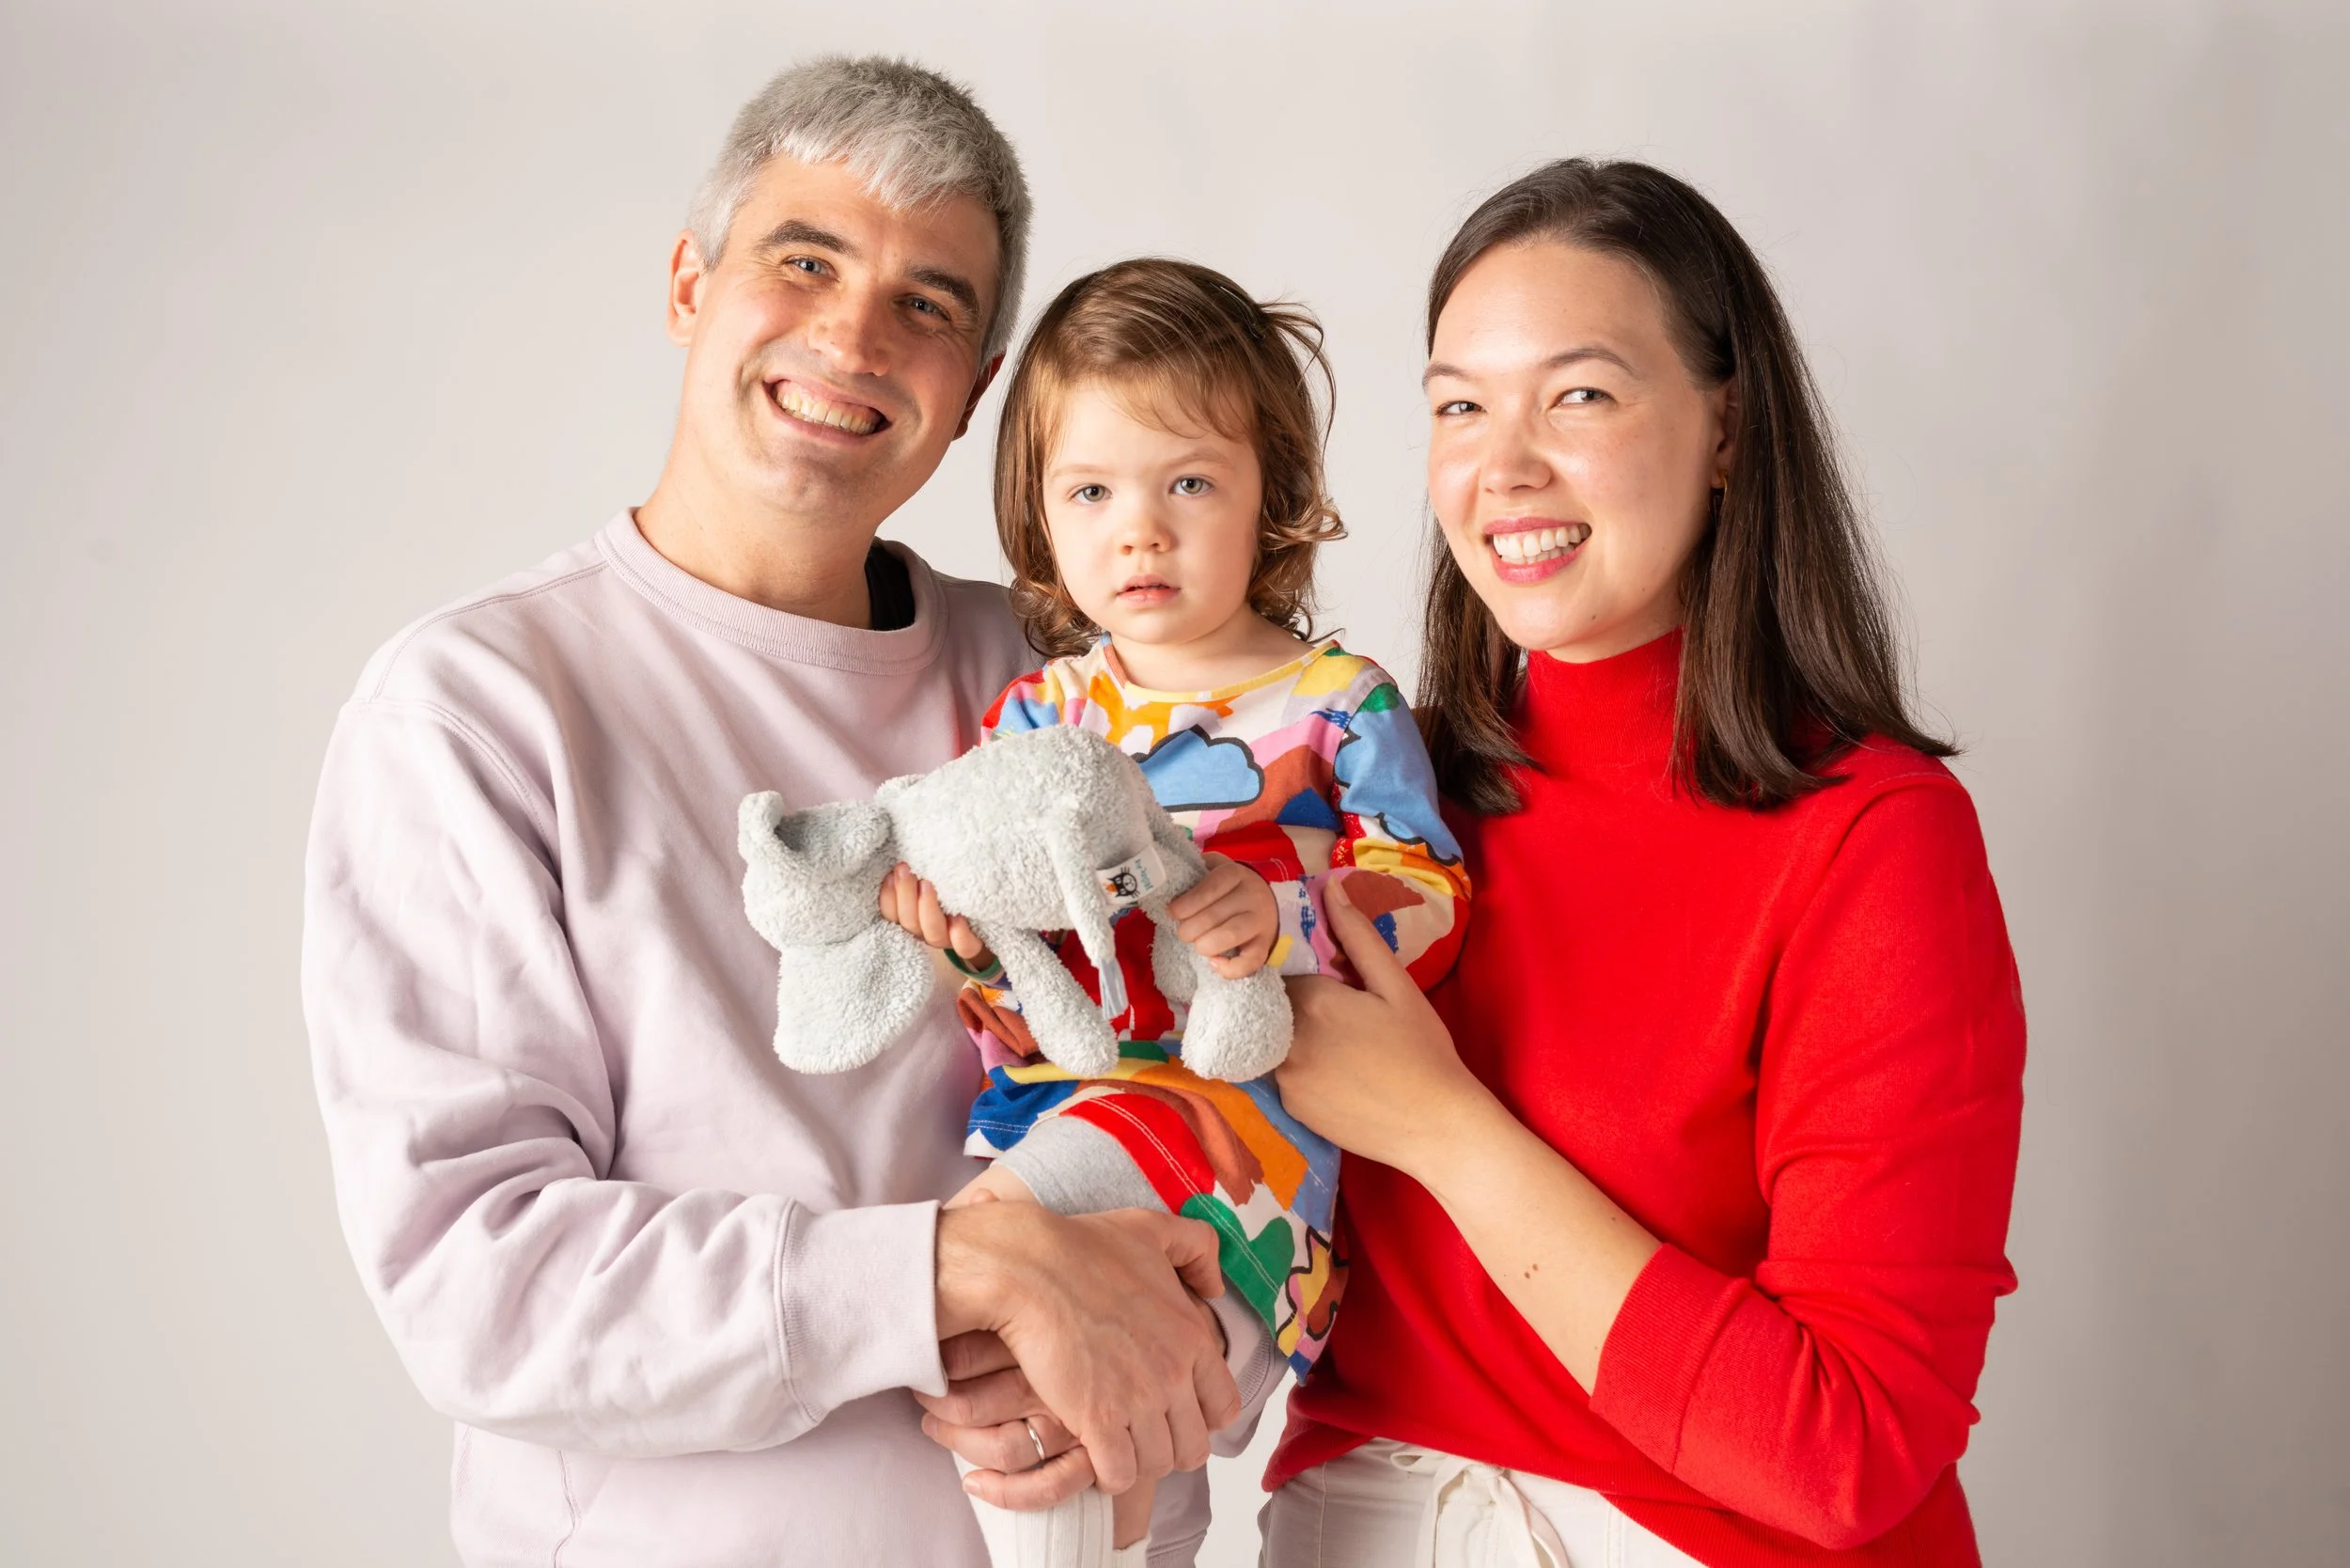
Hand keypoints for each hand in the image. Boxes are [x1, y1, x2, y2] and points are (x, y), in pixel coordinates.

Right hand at [880, 863, 993, 967]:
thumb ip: (917, 872)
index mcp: (914, 916)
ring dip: (927, 909)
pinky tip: (958, 918)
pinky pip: (964, 947)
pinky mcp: (973, 945)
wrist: (989, 917)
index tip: (890, 874)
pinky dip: (959, 935)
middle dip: (905, 894)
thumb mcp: (936, 877)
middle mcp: (928, 931)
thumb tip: (902, 855)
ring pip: (933, 934)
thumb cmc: (954, 889)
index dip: (888, 896)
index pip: (892, 913)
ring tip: (927, 884)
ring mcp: (950, 940)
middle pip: (910, 922)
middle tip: (905, 869)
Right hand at [935, 1202, 1239, 1495]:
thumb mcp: (1152, 1230)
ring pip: (1157, 1465)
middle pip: (1194, 1446)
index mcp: (1192, 1336)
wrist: (1028, 1269)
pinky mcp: (1098, 1421)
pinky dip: (1107, 1472)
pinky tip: (1089, 1450)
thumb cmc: (1082, 1247)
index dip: (1201, 1415)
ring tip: (1113, 1443)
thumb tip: (1215, 1285)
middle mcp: (1175, 1374)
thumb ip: (1197, 1249)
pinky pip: (1120, 1475)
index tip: (1174, 1411)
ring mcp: (1139, 1401)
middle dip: (1169, 1445)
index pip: (1225, 1406)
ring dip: (1136, 1460)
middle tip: (1140, 1433)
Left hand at [1167, 854, 1277, 978]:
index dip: (1186, 904)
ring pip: (1231, 935)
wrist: (1264, 900)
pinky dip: (1230, 968)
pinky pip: (1251, 961)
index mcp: (1236, 874)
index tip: (1171, 913)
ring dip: (1205, 944)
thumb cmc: (1228, 888)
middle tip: (1183, 932)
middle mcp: (1252, 896)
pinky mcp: (1265, 945)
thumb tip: (1169, 884)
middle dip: (1190, 929)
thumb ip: (1195, 872)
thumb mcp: (1214, 870)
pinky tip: (1213, 963)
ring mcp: (1260, 921)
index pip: (1209, 889)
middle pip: (1214, 915)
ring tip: (1197, 945)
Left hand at [1276, 874, 1492, 1174]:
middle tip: (1335, 1012)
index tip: (1322, 974)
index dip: (1299, 967)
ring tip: (1338, 1043)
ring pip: (1276, 1040)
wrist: (1437, 1128)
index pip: (1282, 968)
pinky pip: (1283, 1075)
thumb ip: (1358, 938)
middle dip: (1296, 1002)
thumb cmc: (1424, 1051)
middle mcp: (1287, 1038)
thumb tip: (1331, 890)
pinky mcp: (1291, 1108)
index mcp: (1312, 1001)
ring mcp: (1285, 1078)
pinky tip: (1337, 1074)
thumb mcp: (1397, 987)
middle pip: (1275, 1006)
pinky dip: (1301, 1068)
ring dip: (1295, 1034)